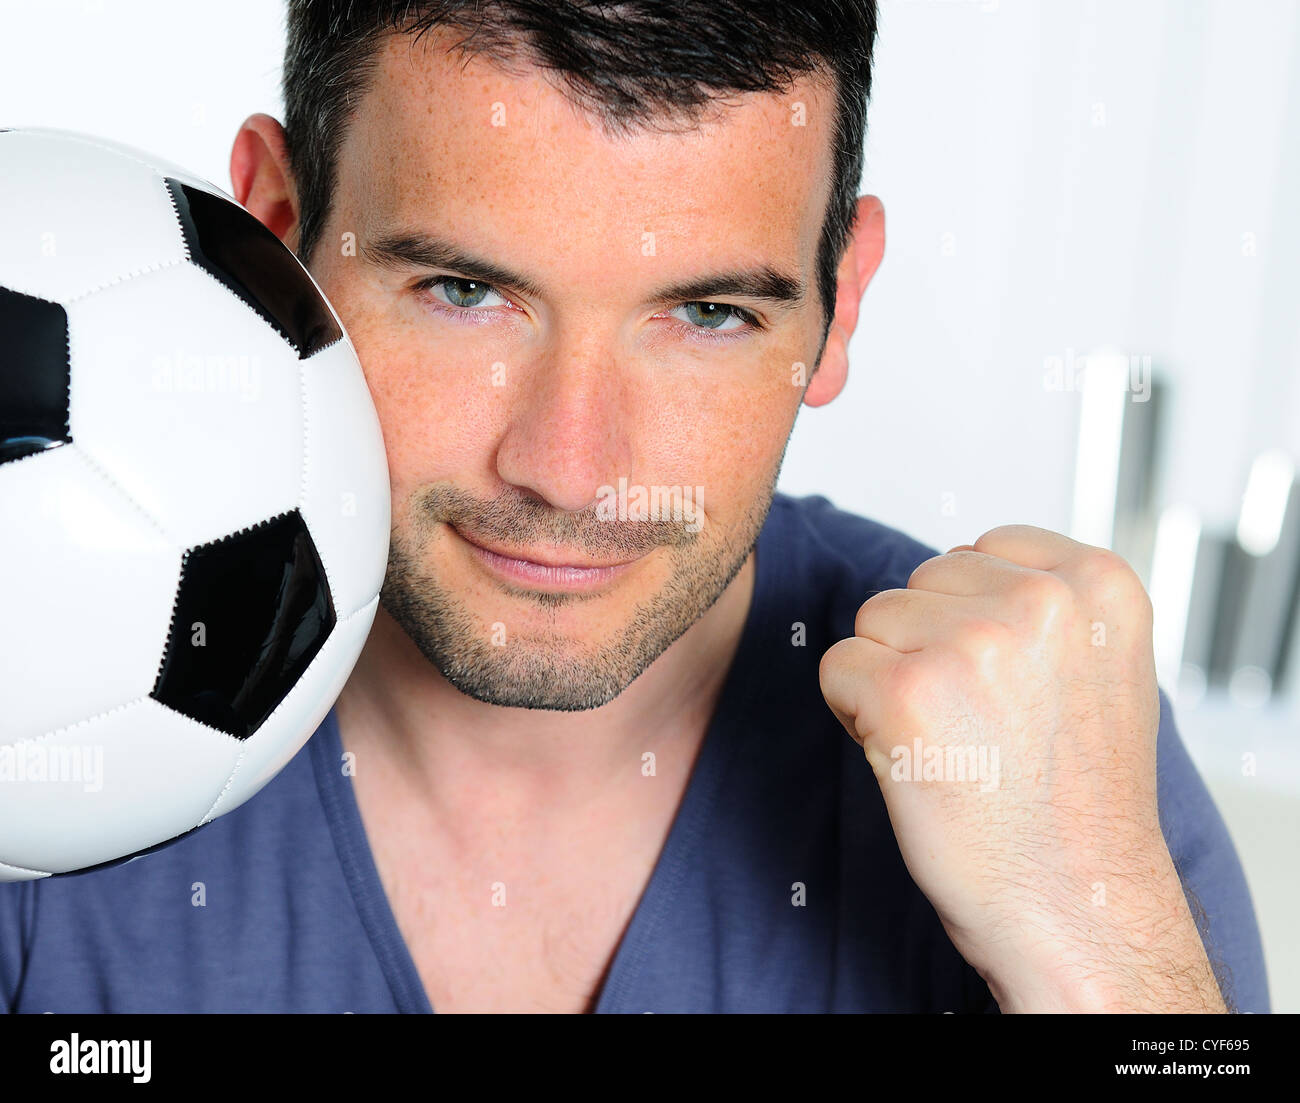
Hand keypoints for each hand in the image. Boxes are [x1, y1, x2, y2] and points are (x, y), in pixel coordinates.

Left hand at [819, 525, 1224, 1011]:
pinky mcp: (906, 687)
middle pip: (923, 581)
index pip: (981, 551)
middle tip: (977, 725)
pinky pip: (836, 666)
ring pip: (875, 619)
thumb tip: (953, 561)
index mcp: (1098, 584)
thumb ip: (1039, 603)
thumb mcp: (1096, 668)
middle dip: (929, 644)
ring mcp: (973, 641)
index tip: (1009, 688)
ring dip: (891, 677)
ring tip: (951, 742)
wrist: (1074, 904)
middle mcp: (1041, 602)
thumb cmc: (1075, 802)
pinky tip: (913, 759)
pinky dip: (855, 714)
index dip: (974, 620)